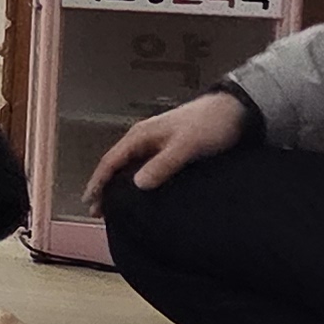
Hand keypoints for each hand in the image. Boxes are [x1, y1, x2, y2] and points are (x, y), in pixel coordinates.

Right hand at [84, 89, 256, 205]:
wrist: (234, 111)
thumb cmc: (208, 125)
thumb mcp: (185, 146)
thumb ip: (162, 164)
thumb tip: (137, 184)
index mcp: (141, 135)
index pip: (110, 161)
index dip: (97, 182)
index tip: (89, 203)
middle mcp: (144, 138)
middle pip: (116, 165)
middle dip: (105, 187)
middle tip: (99, 212)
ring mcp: (156, 143)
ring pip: (130, 167)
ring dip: (120, 185)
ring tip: (116, 207)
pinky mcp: (168, 149)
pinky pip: (144, 167)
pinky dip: (136, 182)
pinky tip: (141, 194)